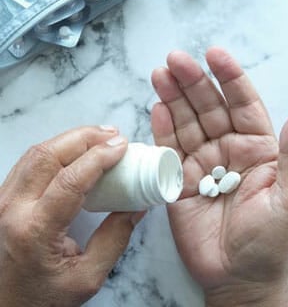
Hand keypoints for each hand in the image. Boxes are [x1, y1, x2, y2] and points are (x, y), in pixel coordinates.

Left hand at [0, 126, 138, 306]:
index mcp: (34, 230)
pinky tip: (77, 150)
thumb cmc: (42, 297)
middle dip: (85, 137)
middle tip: (113, 135)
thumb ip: (116, 238)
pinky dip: (57, 149)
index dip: (99, 156)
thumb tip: (137, 205)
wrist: (4, 306)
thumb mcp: (88, 277)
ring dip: (71, 139)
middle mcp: (11, 208)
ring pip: (37, 152)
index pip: (70, 179)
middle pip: (48, 155)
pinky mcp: (4, 197)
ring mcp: (3, 200)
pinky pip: (31, 161)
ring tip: (100, 137)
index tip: (122, 146)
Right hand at [151, 48, 287, 306]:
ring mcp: (201, 162)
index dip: (229, 78)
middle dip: (192, 82)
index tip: (215, 55)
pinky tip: (157, 105)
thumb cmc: (269, 240)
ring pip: (186, 122)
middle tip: (175, 60)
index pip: (242, 103)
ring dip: (173, 97)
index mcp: (258, 148)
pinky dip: (163, 127)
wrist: (238, 277)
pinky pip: (169, 147)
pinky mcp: (178, 178)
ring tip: (161, 74)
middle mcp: (228, 148)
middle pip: (209, 107)